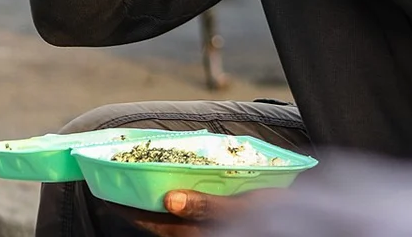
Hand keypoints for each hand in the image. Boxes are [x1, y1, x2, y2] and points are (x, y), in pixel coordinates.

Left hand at [109, 189, 275, 235]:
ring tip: (146, 180)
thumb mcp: (243, 208)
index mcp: (199, 232)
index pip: (153, 223)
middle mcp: (200, 233)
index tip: (106, 193)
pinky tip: (182, 185)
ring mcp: (210, 228)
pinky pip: (192, 212)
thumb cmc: (275, 216)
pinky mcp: (222, 220)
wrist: (305, 221)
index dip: (129, 208)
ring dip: (160, 201)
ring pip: (175, 217)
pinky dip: (181, 199)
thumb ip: (206, 206)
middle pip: (161, 220)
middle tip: (121, 182)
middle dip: (141, 204)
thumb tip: (168, 198)